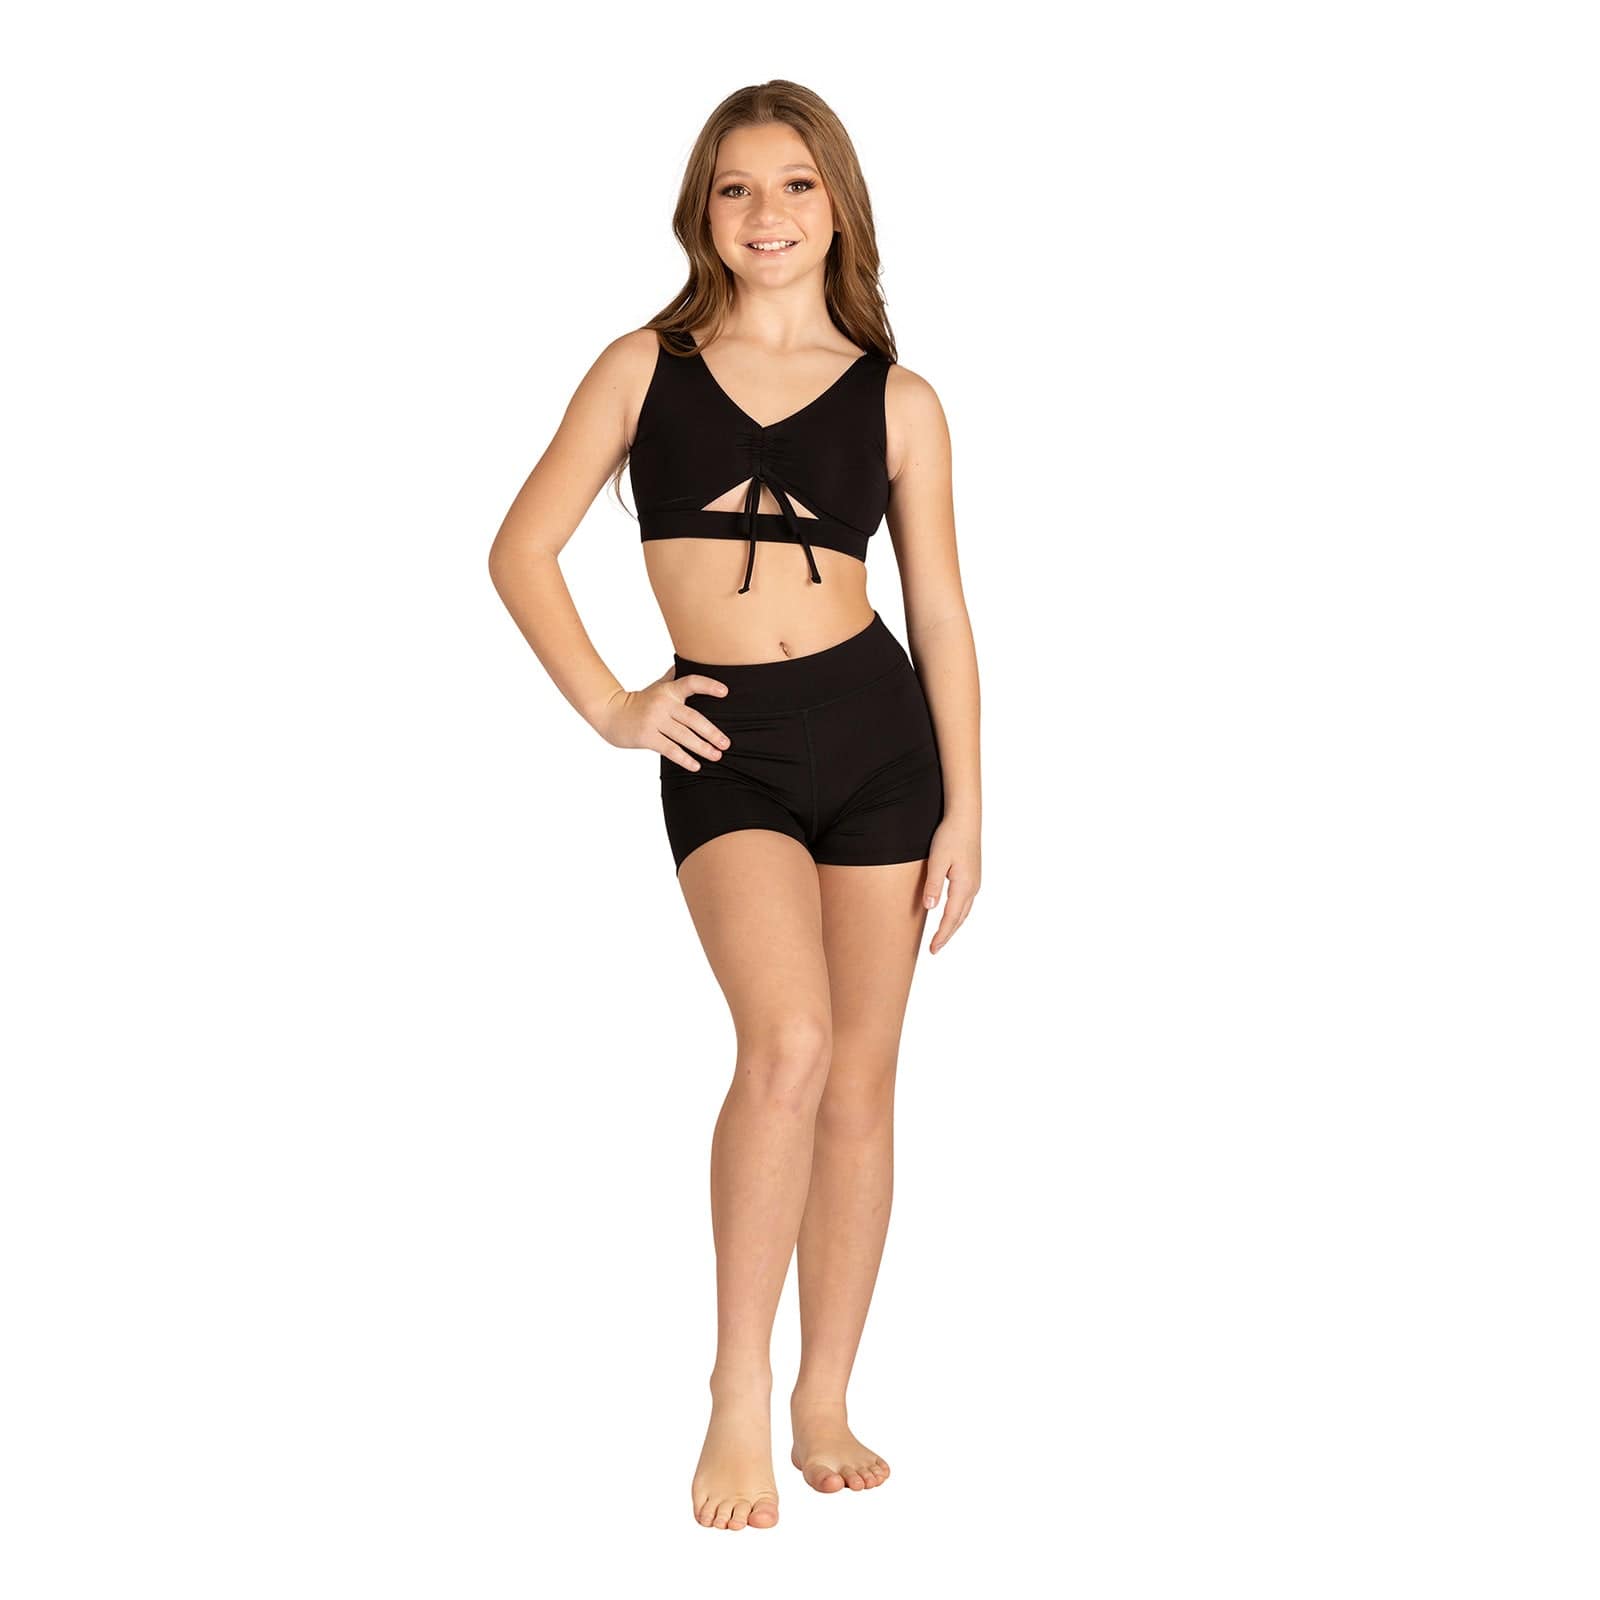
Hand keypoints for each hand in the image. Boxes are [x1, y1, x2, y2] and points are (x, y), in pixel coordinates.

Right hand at [596, 662, 732, 771]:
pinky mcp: (646, 737)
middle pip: (693, 718)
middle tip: (726, 743)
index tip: (725, 692)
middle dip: (712, 732)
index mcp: (668, 690)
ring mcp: (654, 721)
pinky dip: (684, 759)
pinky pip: (670, 749)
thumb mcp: (656, 687)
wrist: (610, 713)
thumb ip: (673, 677)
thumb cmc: (639, 701)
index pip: (691, 683)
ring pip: (683, 736)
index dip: (709, 686)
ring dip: (702, 748)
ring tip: (716, 756)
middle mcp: (663, 704)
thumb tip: (687, 659)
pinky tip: (696, 765)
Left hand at [920, 816, 979, 953]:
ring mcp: (975, 882)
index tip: (932, 949)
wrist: (965, 818)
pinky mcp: (973, 876)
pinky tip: (951, 914)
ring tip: (942, 937)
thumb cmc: (950, 836)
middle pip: (959, 919)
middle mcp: (973, 887)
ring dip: (953, 925)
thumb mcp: (937, 860)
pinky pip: (965, 902)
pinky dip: (957, 914)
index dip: (941, 935)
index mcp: (964, 886)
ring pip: (964, 912)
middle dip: (947, 935)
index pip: (950, 918)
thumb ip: (934, 885)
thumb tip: (930, 908)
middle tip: (935, 949)